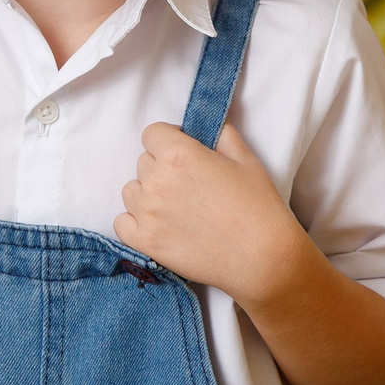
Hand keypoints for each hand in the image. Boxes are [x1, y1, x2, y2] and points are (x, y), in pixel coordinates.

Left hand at [115, 123, 312, 304]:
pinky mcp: (145, 242)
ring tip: (176, 207)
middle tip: (189, 184)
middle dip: (162, 167)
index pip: (153, 133)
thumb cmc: (258, 207)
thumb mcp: (245, 158)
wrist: (262, 258)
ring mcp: (147, 213)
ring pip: (131, 190)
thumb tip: (206, 126)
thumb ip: (220, 134)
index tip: (184, 151)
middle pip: (143, 162)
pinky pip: (122, 222)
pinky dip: (135, 221)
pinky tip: (158, 224)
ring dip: (148, 193)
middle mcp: (156, 181)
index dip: (169, 139)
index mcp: (178, 154)